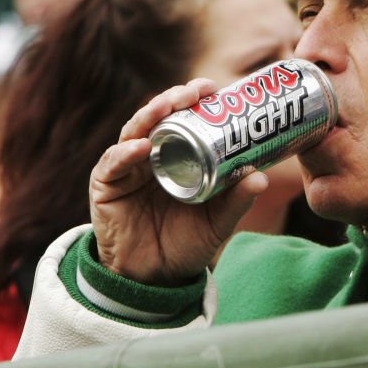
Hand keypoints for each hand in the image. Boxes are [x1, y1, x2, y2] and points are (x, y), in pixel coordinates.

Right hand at [88, 79, 268, 285]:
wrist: (155, 279)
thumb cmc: (187, 242)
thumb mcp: (218, 221)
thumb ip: (236, 200)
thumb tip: (261, 177)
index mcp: (176, 157)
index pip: (183, 120)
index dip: (195, 101)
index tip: (213, 88)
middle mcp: (150, 156)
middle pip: (158, 119)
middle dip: (174, 99)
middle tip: (195, 90)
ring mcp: (126, 169)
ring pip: (134, 133)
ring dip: (150, 115)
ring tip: (168, 105)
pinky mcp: (105, 187)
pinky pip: (112, 164)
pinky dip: (125, 153)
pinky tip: (141, 146)